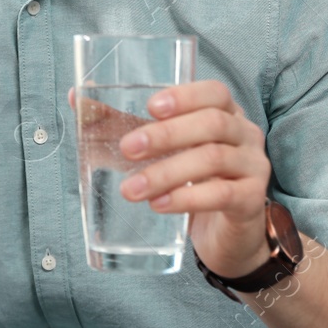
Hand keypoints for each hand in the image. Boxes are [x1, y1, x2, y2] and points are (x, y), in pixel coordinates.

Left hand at [115, 80, 271, 278]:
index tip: (150, 108)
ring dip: (167, 172)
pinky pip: (223, 195)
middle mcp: (244, 135)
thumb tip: (75, 99)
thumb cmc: (191, 179)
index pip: (214, 93)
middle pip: (212, 123)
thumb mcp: (160, 149)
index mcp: (224, 113)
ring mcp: (253, 168)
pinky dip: (188, 198)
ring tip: (132, 189)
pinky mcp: (251, 201)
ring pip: (214, 159)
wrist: (227, 233)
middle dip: (166, 134)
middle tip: (127, 148)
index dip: (185, 96)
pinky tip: (160, 204)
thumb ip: (123, 124)